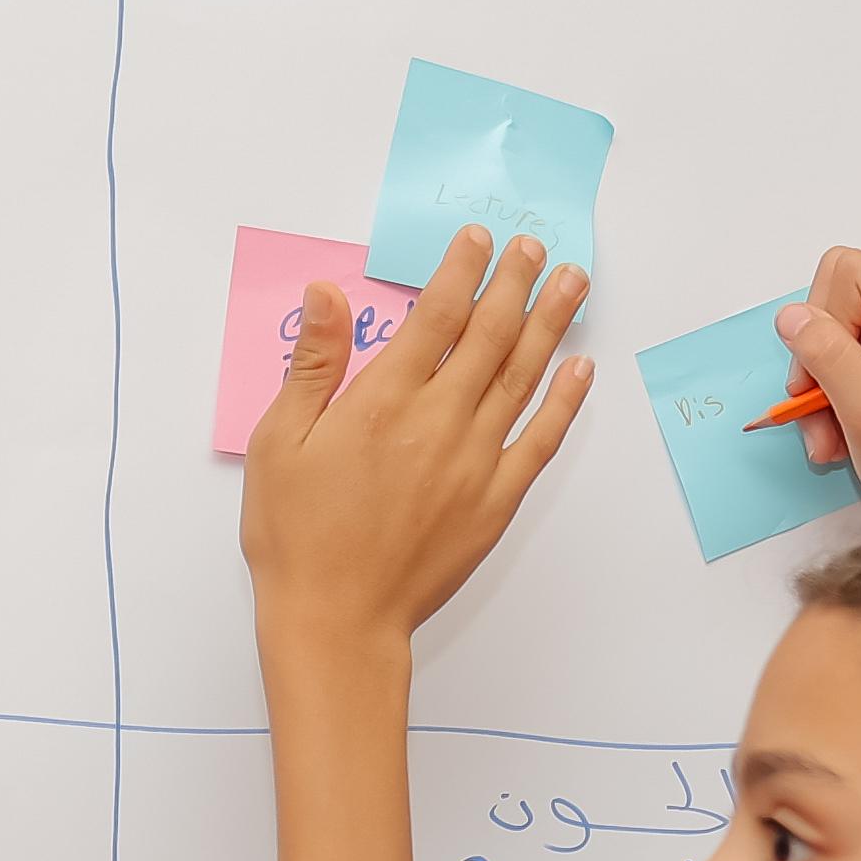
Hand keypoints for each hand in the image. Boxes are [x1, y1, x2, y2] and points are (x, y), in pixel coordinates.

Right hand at [239, 226, 592, 655]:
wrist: (338, 619)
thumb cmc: (298, 536)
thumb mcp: (280, 441)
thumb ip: (313, 364)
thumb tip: (327, 294)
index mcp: (384, 401)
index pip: (436, 315)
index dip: (461, 270)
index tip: (479, 240)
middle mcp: (439, 421)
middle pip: (490, 335)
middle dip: (514, 283)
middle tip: (533, 247)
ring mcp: (475, 462)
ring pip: (523, 377)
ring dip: (550, 324)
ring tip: (572, 281)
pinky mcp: (495, 502)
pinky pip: (540, 441)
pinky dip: (564, 403)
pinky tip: (579, 370)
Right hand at [774, 247, 860, 521]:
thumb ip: (829, 357)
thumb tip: (790, 316)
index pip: (850, 273)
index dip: (823, 322)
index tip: (820, 380)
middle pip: (835, 298)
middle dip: (816, 360)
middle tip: (817, 412)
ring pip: (828, 333)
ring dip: (817, 389)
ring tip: (828, 437)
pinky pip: (835, 360)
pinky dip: (825, 399)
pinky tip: (835, 436)